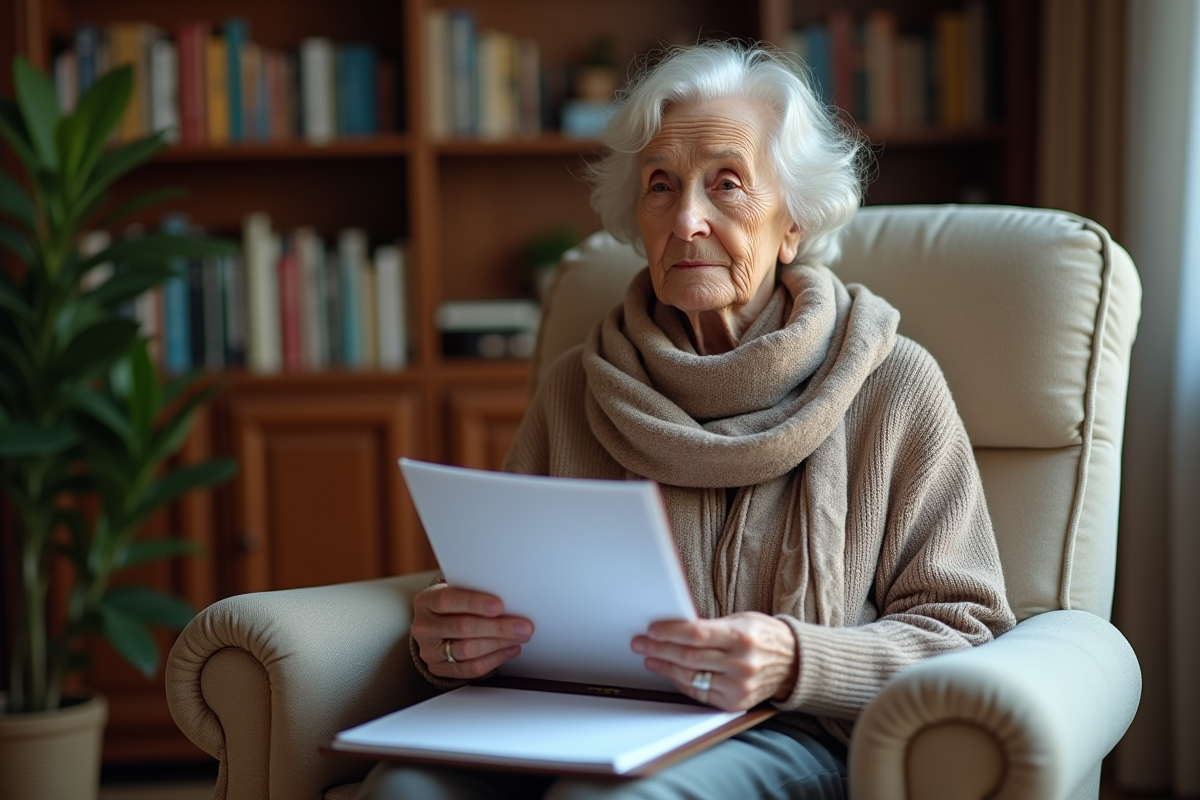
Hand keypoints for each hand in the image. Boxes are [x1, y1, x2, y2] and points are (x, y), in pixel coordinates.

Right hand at [411, 584, 533, 679]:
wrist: (435, 626)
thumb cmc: (452, 605)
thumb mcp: (455, 592)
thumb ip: (474, 593)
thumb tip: (510, 599)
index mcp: (426, 601)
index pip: (448, 601)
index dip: (474, 603)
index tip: (499, 605)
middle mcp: (424, 627)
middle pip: (462, 627)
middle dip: (497, 627)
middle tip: (522, 626)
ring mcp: (430, 650)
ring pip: (468, 650)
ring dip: (499, 644)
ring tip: (519, 637)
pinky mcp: (439, 669)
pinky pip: (470, 669)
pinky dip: (494, 659)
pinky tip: (509, 650)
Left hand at [631, 612, 797, 710]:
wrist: (794, 663)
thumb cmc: (764, 636)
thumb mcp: (742, 620)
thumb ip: (712, 626)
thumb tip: (675, 627)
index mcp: (742, 636)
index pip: (697, 634)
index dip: (670, 632)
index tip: (652, 630)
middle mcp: (741, 663)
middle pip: (689, 657)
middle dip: (659, 649)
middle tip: (641, 644)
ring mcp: (739, 685)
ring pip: (691, 676)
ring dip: (665, 667)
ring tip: (650, 658)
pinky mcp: (735, 702)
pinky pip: (700, 693)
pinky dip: (681, 682)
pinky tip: (670, 672)